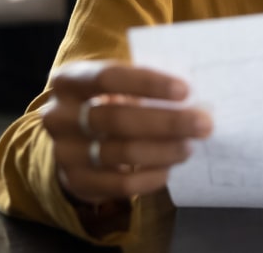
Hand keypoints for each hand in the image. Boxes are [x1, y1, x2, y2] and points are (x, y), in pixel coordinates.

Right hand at [41, 60, 213, 205]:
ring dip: (163, 150)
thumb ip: (146, 84)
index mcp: (70, 80)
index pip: (108, 77)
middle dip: (167, 122)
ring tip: (189, 146)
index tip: (185, 90)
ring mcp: (64, 151)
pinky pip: (119, 185)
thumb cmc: (110, 101)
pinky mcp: (76, 182)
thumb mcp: (119, 85)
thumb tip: (197, 91)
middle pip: (117, 118)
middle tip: (203, 124)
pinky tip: (169, 169)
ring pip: (121, 153)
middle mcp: (59, 116)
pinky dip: (150, 177)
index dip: (148, 83)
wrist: (76, 141)